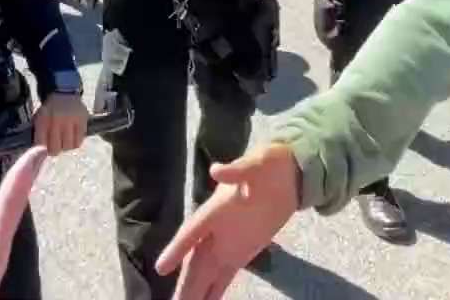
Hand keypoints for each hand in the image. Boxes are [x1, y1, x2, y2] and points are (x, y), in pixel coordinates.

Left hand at [31, 93, 88, 154]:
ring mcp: (71, 120)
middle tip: (54, 147)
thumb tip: (39, 152)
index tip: (43, 149)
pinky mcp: (83, 120)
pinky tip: (72, 138)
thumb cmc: (49, 109)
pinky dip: (75, 142)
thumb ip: (38, 133)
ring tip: (63, 141)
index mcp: (43, 118)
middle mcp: (57, 119)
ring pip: (68, 146)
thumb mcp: (38, 117)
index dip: (41, 150)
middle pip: (55, 148)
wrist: (64, 93)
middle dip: (54, 150)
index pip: (41, 143)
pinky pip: (79, 141)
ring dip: (65, 147)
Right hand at [155, 142, 302, 299]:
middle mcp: (215, 231)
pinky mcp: (240, 254)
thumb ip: (237, 170)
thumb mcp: (257, 163)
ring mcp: (227, 245)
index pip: (192, 231)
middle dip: (185, 285)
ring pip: (206, 275)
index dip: (177, 248)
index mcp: (215, 209)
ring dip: (195, 293)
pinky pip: (223, 278)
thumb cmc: (269, 164)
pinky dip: (215, 293)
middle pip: (195, 263)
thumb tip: (216, 170)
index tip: (162, 268)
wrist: (288, 174)